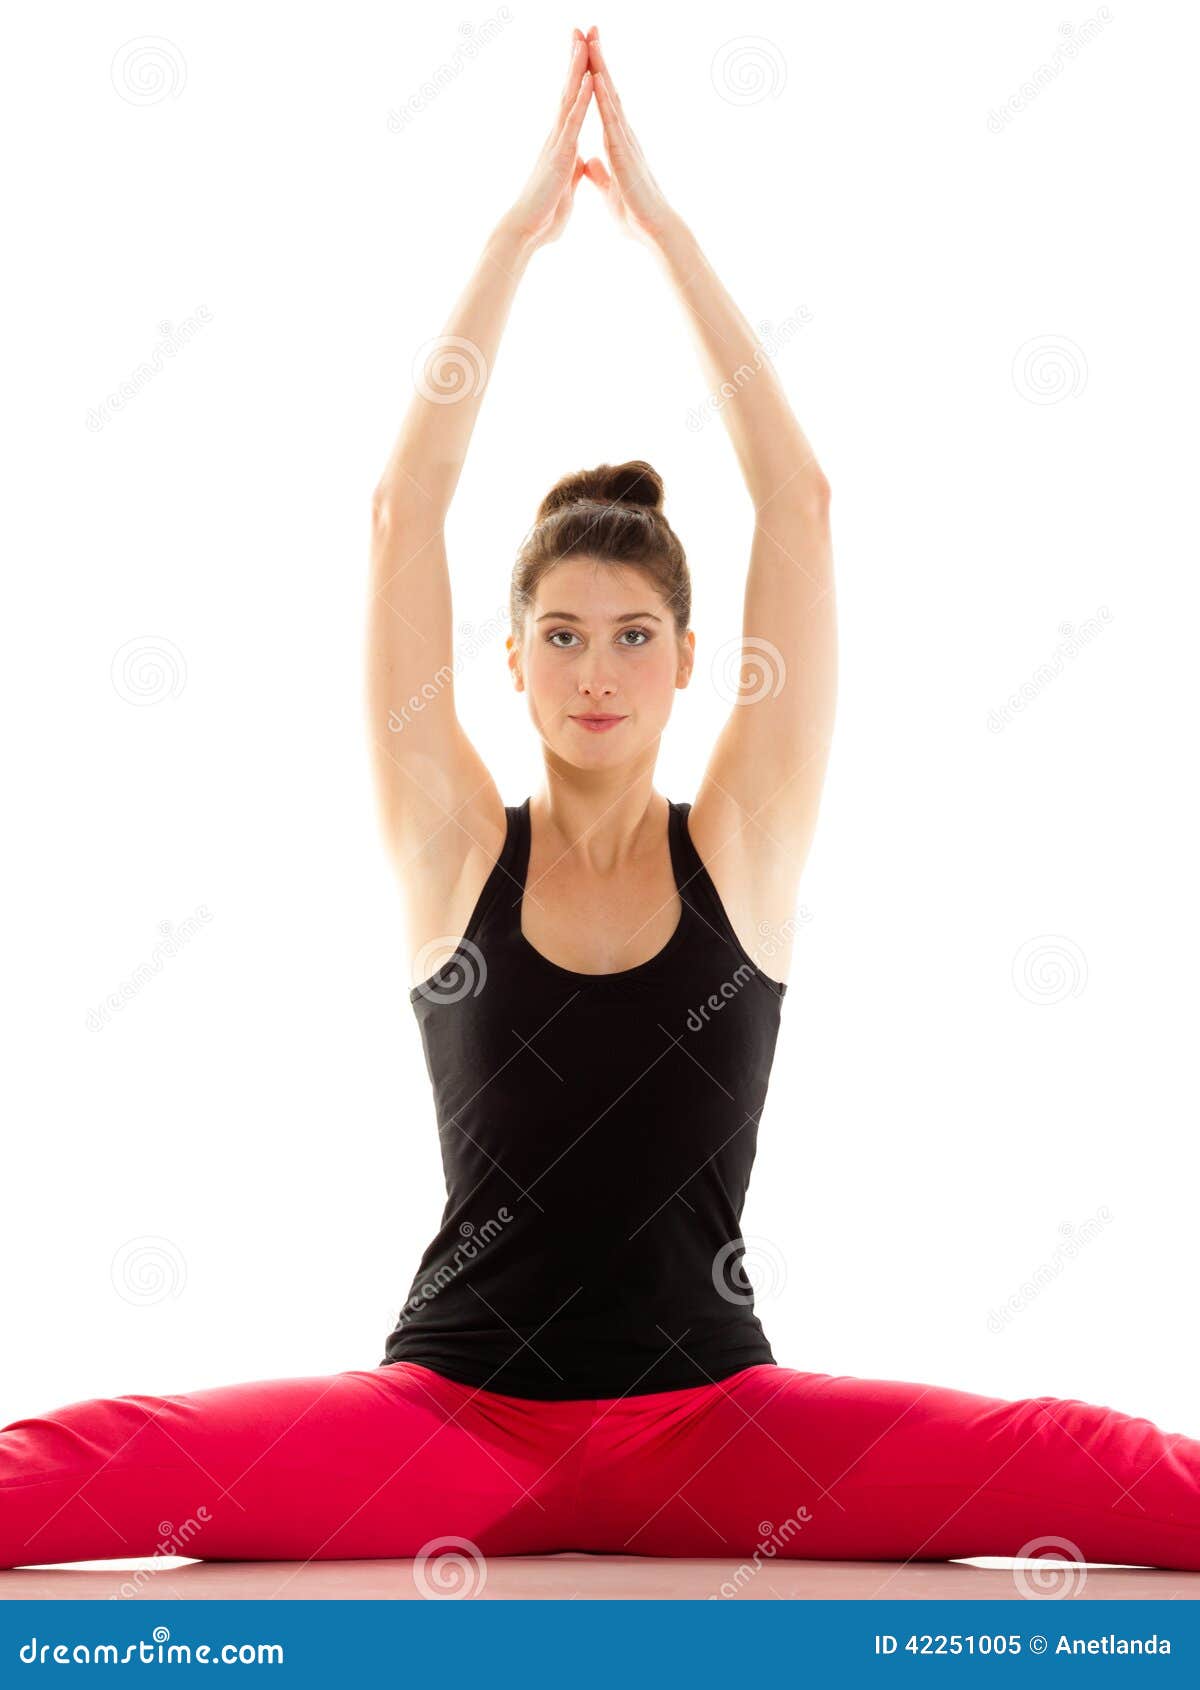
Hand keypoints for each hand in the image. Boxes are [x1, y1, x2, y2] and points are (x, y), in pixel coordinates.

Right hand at [505, 30, 592, 249]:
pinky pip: (574, 122)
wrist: (526, 232)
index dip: (579, 77)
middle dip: (576, 60)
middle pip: (569, 91)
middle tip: (581, 30)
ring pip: (570, 98)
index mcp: (563, 144)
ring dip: (578, 69)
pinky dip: (582, 100)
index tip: (585, 52)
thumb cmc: (544, 215)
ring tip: (584, 40)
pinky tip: (589, 79)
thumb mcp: (567, 187)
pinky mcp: (560, 155)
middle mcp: (558, 138)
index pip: (572, 103)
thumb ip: (574, 170)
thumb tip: (580, 162)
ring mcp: (558, 144)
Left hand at [582, 27, 674, 246]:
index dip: (594, 77)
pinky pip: (611, 120)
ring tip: (591, 39)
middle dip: (598, 59)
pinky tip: (595, 77)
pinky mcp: (624, 152)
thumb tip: (591, 162)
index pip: (603, 102)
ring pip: (610, 96)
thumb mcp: (608, 190)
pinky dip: (602, 98)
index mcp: (616, 143)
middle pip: (608, 89)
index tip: (585, 52)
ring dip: (600, 67)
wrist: (653, 230)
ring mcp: (625, 141)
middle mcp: (622, 135)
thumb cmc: (635, 214)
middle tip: (589, 29)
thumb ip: (600, 173)